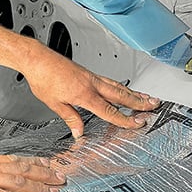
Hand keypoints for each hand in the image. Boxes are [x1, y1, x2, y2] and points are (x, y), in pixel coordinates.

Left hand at [22, 47, 159, 136]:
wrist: (37, 58)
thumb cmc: (42, 78)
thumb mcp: (54, 103)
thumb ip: (70, 117)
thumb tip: (79, 132)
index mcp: (84, 94)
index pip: (109, 110)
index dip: (124, 119)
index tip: (137, 123)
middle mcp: (91, 83)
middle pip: (120, 95)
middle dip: (138, 102)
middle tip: (154, 105)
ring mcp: (91, 76)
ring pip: (117, 86)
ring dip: (133, 93)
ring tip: (146, 97)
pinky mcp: (88, 72)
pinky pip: (109, 81)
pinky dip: (120, 86)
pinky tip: (123, 89)